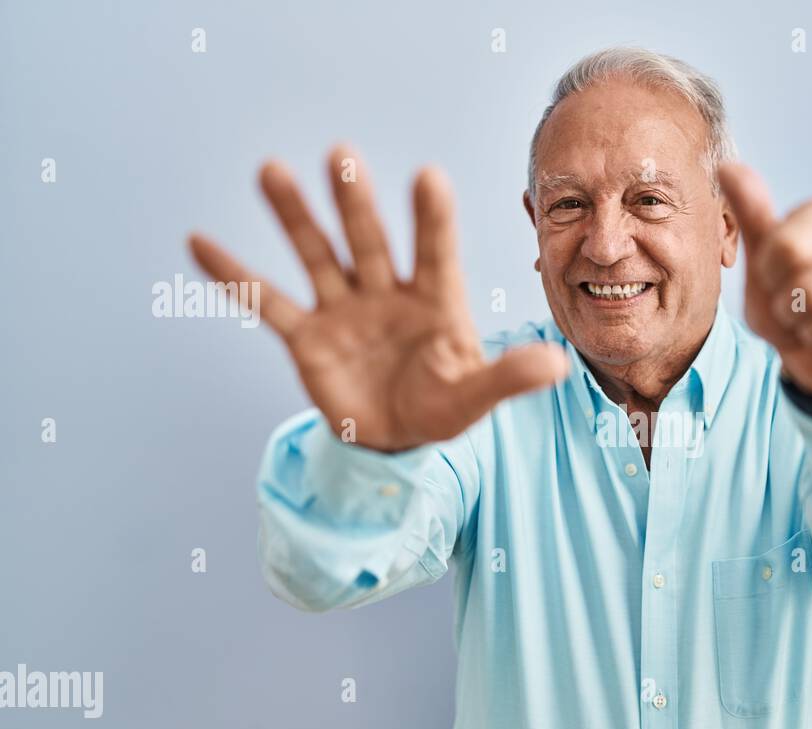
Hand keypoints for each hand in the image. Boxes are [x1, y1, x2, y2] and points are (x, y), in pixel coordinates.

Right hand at [189, 145, 568, 451]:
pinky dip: (234, 276)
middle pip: (370, 241)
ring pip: (318, 255)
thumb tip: (559, 365)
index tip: (428, 177)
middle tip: (343, 154)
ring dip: (295, 217)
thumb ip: (510, 377)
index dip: (431, 219)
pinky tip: (200, 242)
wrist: (396, 440)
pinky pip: (267, 302)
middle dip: (356, 202)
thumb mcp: (476, 396)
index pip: (436, 253)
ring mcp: (344, 310)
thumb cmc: (443, 409)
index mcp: (436, 301)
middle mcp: (388, 293)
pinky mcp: (307, 337)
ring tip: (270, 170)